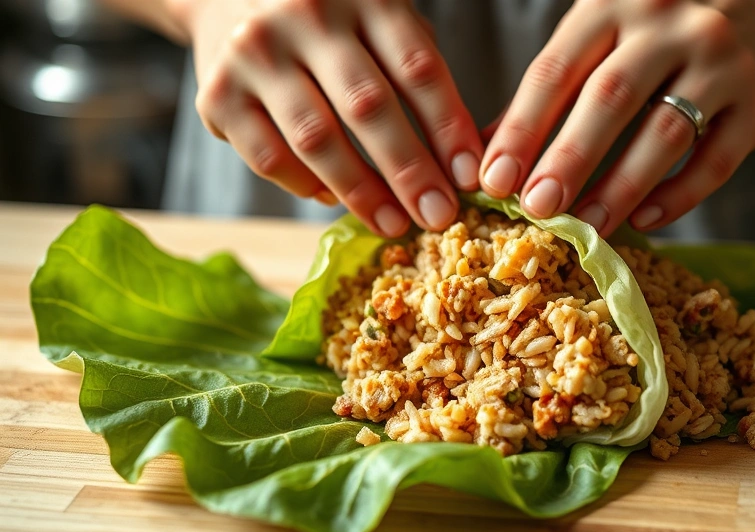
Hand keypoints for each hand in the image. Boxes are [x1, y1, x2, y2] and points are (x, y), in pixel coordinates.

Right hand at [171, 0, 482, 235]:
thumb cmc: (329, 21)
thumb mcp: (378, 20)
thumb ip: (415, 70)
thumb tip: (458, 163)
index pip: (417, 68)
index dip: (449, 128)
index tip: (472, 178)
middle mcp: (305, 16)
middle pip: (368, 106)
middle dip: (410, 171)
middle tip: (439, 216)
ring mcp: (255, 53)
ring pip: (316, 139)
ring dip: (361, 192)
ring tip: (394, 223)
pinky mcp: (218, 95)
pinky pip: (270, 158)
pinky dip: (307, 186)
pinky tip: (335, 200)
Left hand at [479, 0, 754, 234]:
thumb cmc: (655, 31)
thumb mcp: (599, 36)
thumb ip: (549, 90)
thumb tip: (485, 156)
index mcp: (614, 3)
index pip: (558, 69)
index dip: (523, 128)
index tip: (493, 179)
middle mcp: (671, 25)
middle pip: (611, 98)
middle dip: (569, 158)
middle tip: (536, 209)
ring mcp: (722, 62)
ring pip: (666, 132)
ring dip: (621, 186)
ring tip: (587, 227)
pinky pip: (718, 160)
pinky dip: (680, 195)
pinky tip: (644, 220)